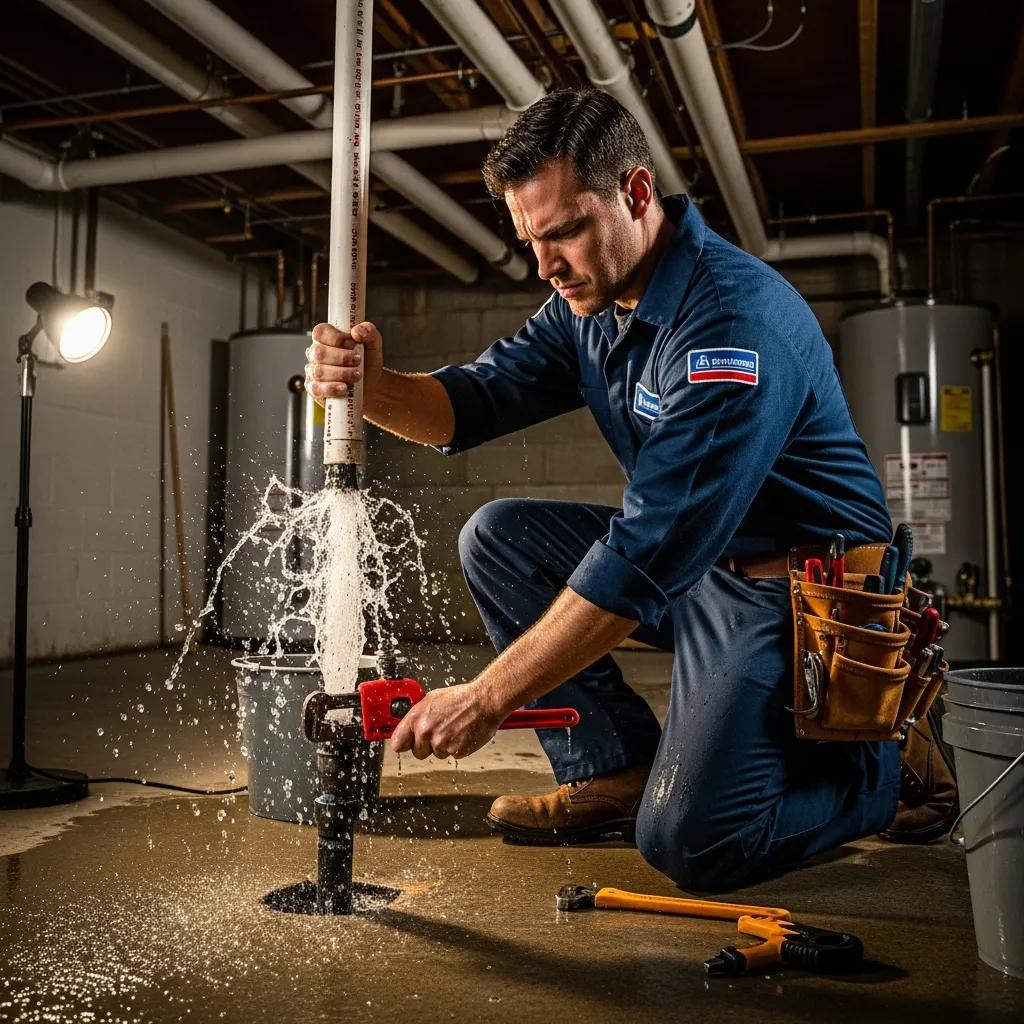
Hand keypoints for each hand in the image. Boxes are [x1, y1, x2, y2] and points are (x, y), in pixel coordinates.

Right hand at [305, 320, 382, 405]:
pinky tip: (344, 387)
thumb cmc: (368, 362)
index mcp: (327, 338)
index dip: (335, 337)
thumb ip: (368, 331)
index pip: (320, 332)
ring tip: (357, 375)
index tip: (352, 343)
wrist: (372, 385)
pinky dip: (331, 388)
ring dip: (341, 373)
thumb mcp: (373, 344)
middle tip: (358, 361)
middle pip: (318, 352)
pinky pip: (316, 389)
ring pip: (319, 371)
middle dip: (341, 358)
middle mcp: (317, 354)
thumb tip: (357, 331)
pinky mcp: (315, 390)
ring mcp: (314, 372)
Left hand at [390, 683, 504, 760]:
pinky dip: (457, 747)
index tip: (406, 742)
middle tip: (438, 731)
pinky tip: (462, 733)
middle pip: (417, 752)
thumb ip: (418, 715)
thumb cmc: (461, 697)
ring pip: (436, 754)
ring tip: (454, 728)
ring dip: (443, 746)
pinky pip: (451, 755)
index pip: (397, 743)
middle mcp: (426, 732)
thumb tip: (408, 725)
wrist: (484, 701)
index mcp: (417, 718)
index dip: (403, 743)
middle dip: (426, 745)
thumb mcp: (432, 699)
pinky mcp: (456, 751)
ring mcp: (441, 743)